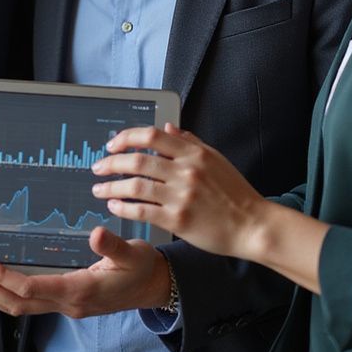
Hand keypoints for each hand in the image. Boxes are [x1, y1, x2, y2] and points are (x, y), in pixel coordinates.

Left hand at [0, 226, 170, 316]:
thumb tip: (96, 234)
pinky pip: (24, 306)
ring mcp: (62, 306)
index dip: (8, 278)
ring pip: (15, 307)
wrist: (152, 287)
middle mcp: (66, 303)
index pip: (34, 289)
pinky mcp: (60, 301)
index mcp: (80, 290)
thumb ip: (114, 245)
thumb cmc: (141, 267)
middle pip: (16, 302)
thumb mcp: (134, 252)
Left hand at [91, 124, 264, 260]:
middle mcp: (186, 171)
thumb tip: (168, 126)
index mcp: (193, 153)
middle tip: (98, 168)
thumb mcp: (215, 159)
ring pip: (136, 186)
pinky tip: (114, 207)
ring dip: (111, 187)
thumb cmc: (235, 192)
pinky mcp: (178, 220)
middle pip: (138, 160)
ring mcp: (181, 196)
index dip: (127, 138)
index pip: (152, 136)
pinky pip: (143, 210)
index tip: (112, 145)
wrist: (252, 225)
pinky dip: (124, 207)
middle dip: (111, 163)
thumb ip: (189, 141)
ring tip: (99, 190)